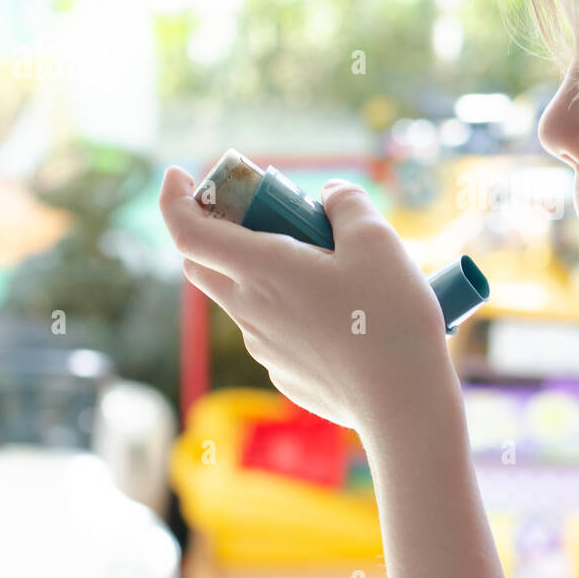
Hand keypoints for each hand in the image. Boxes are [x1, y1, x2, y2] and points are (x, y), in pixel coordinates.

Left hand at [158, 166, 457, 436]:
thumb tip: (332, 196)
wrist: (403, 401)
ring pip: (243, 297)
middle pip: (202, 264)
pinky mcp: (284, 373)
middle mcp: (249, 308)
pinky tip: (340, 315)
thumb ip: (348, 204)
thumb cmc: (389, 317)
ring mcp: (263, 347)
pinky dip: (289, 309)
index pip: (188, 231)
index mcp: (262, 269)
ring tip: (324, 267)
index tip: (179, 175)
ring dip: (262, 272)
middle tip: (257, 214)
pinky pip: (273, 330)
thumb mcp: (377, 240)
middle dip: (213, 231)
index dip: (175, 198)